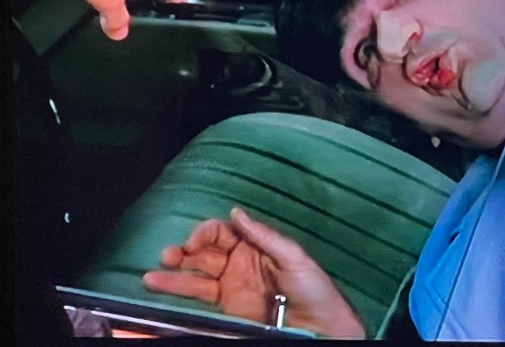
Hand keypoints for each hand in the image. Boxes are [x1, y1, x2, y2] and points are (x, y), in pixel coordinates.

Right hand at [143, 207, 364, 338]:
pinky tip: (158, 287)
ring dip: (173, 273)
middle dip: (183, 251)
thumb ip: (264, 236)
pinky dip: (177, 292)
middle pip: (203, 252)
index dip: (205, 233)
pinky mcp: (227, 308)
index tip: (195, 242)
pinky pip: (199, 297)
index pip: (221, 233)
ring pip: (195, 275)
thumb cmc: (313, 288)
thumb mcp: (294, 257)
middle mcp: (239, 263)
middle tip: (170, 256)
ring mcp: (231, 286)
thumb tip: (236, 213)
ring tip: (153, 275)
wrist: (318, 326)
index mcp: (254, 246)